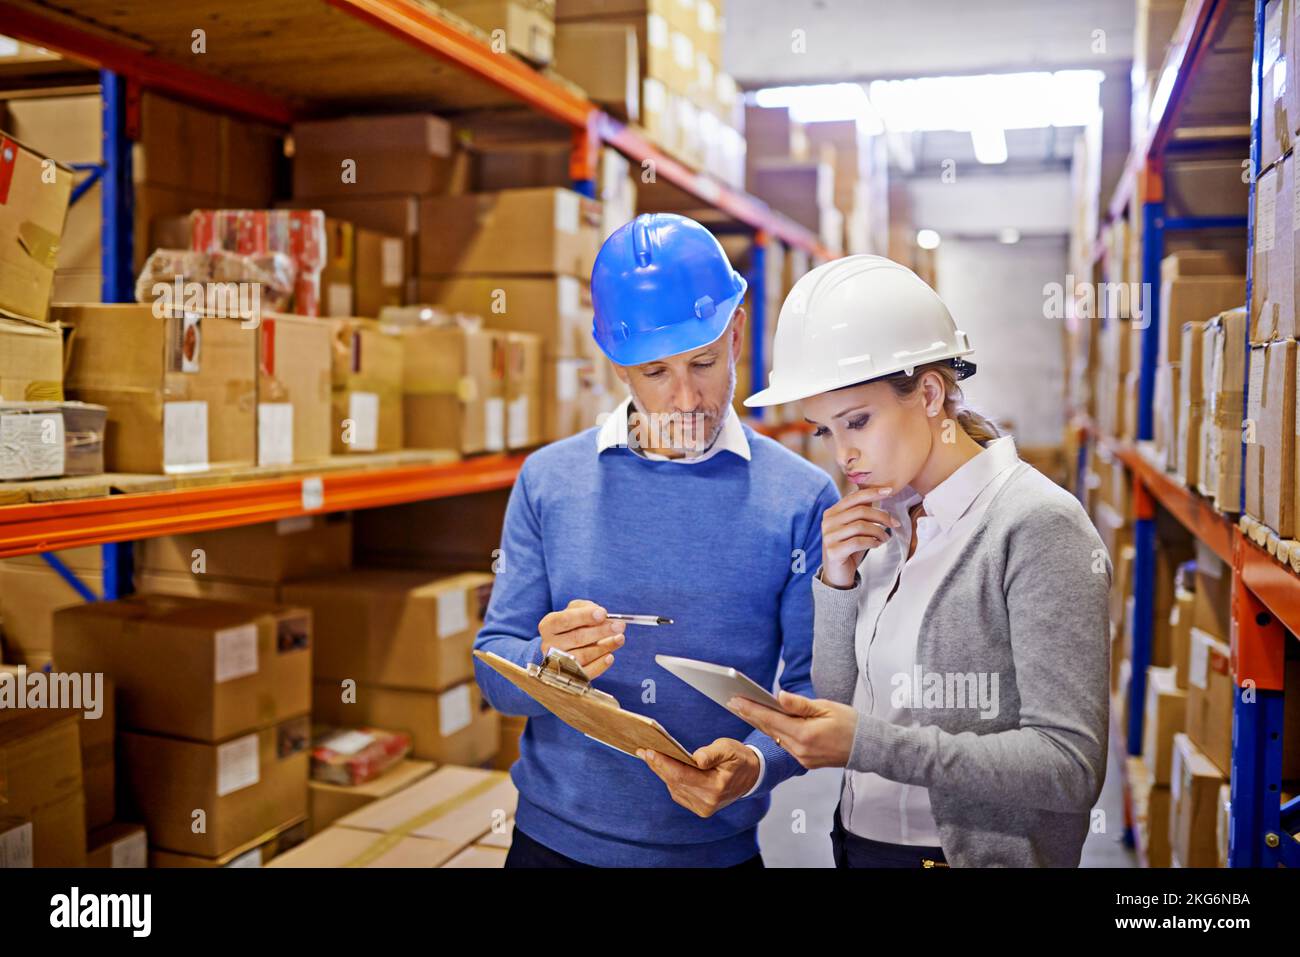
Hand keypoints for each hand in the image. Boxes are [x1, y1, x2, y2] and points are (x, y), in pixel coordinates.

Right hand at [538, 599, 624, 679]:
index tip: (603, 614)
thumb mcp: (575, 610)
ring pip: (582, 656)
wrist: (563, 645)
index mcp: (548, 625)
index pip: (565, 620)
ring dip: (604, 647)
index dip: (584, 617)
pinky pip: (585, 673)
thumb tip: (603, 616)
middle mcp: (548, 645)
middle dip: (601, 631)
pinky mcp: (567, 676)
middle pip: (576, 638)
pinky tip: (610, 656)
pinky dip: (599, 665)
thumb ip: (587, 608)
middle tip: (619, 626)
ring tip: (620, 639)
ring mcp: (557, 663)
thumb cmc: (572, 624)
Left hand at [637, 738, 760, 817]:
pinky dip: (669, 778)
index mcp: (715, 788)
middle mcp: (707, 802)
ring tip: (649, 755)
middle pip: (675, 782)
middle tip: (642, 751)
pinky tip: (661, 765)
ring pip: (674, 787)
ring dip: (661, 771)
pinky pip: (678, 791)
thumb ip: (712, 753)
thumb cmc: (739, 759)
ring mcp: (702, 808)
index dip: (664, 763)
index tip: (650, 751)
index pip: (683, 775)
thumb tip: (696, 758)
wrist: (751, 777)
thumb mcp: (730, 749)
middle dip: (658, 765)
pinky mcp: (699, 808)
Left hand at [728, 692, 857, 769]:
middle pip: (770, 730)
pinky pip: (785, 744)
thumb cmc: (850, 723)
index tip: (735, 700)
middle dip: (751, 715)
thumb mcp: (827, 707)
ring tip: (745, 709)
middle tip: (733, 702)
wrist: (867, 747)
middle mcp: (801, 750)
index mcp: (806, 734)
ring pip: (776, 738)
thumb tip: (778, 697)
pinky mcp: (805, 761)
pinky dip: (775, 732)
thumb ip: (800, 705)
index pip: (771, 720)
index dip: (751, 709)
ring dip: (761, 724)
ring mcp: (802, 758)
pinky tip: (767, 722)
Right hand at [820, 485, 898, 587]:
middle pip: (860, 511)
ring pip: (861, 526)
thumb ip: (861, 511)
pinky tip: (877, 544)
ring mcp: (829, 536)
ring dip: (879, 531)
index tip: (890, 491)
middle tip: (895, 523)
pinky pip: (858, 542)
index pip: (854, 497)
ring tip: (886, 537)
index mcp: (832, 512)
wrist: (837, 574)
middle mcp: (827, 522)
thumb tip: (877, 493)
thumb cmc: (849, 548)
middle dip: (882, 516)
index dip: (872, 492)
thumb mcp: (854, 527)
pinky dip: (872, 542)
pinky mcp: (833, 550)